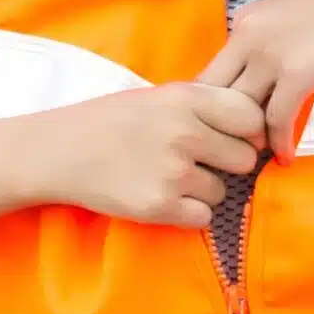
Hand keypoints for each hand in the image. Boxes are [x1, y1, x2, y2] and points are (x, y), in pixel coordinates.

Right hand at [37, 80, 265, 227]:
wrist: (58, 152)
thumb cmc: (110, 122)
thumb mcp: (158, 96)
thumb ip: (203, 105)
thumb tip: (256, 123)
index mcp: (186, 99)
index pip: (251, 117)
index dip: (248, 131)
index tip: (234, 138)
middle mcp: (184, 133)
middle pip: (245, 159)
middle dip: (228, 164)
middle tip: (199, 162)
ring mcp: (173, 172)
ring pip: (223, 191)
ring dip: (204, 190)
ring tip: (169, 177)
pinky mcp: (159, 207)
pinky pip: (203, 217)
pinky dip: (188, 213)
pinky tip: (163, 197)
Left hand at [204, 0, 313, 160]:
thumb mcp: (290, 20)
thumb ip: (271, 45)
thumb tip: (265, 81)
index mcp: (244, 22)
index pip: (210, 73)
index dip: (212, 106)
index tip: (225, 128)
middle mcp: (247, 36)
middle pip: (215, 94)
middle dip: (222, 126)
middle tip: (239, 149)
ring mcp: (270, 54)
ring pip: (241, 110)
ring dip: (250, 139)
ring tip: (261, 157)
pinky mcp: (297, 71)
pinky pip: (277, 118)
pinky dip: (279, 142)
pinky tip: (286, 156)